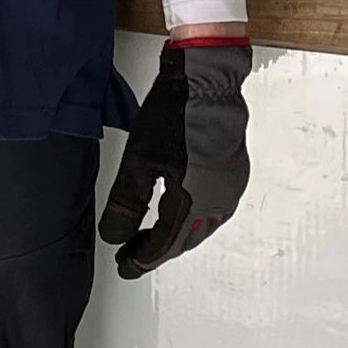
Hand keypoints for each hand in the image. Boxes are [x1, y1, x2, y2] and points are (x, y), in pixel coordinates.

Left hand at [100, 38, 251, 277]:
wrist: (206, 81)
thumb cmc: (175, 114)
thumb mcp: (138, 161)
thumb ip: (126, 203)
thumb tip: (114, 236)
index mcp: (194, 202)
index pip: (164, 244)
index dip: (141, 259)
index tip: (125, 267)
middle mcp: (218, 201)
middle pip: (185, 239)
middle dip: (156, 250)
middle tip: (131, 256)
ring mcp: (229, 187)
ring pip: (201, 226)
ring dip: (174, 236)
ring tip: (149, 238)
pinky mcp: (233, 172)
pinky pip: (212, 209)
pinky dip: (191, 219)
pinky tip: (178, 213)